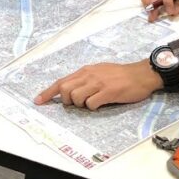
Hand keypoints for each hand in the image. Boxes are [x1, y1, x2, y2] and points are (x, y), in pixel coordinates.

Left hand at [34, 61, 161, 109]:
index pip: (61, 81)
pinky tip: (102, 104)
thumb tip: (72, 90)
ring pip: (76, 97)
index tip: (38, 101)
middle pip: (64, 89)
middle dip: (66, 101)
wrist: (141, 74)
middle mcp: (89, 75)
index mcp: (85, 71)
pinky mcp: (108, 92)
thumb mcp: (99, 72)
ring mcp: (98, 83)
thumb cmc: (120, 75)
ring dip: (81, 105)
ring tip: (93, 102)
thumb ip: (85, 79)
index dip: (48, 92)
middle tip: (78, 103)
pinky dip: (93, 107)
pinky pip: (91, 103)